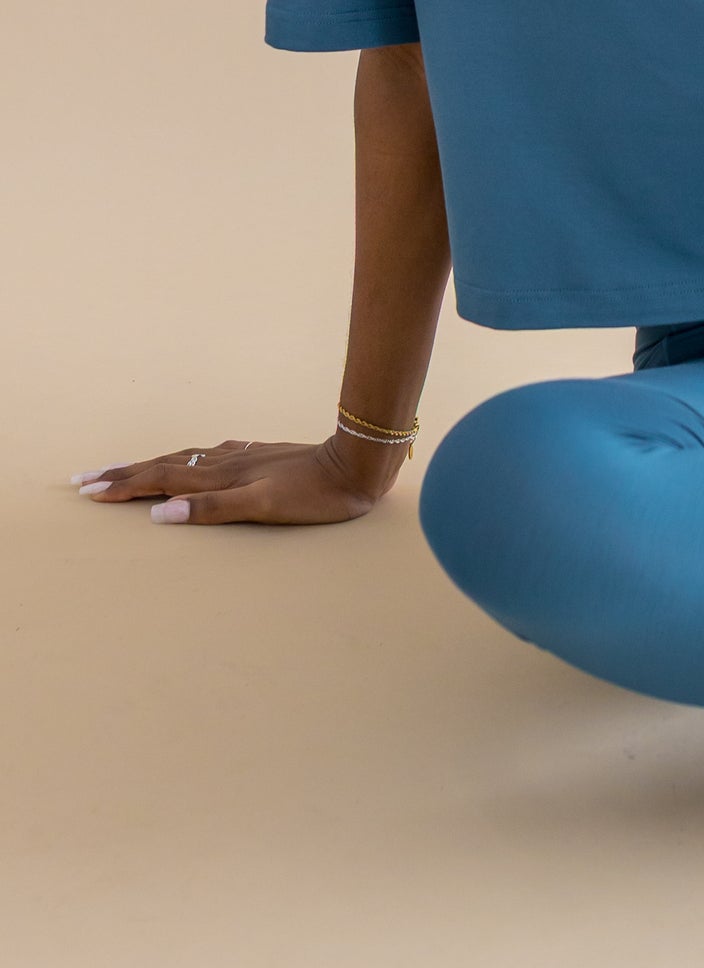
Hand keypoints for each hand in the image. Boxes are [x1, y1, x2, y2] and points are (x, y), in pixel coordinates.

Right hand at [69, 433, 403, 524]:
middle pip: (164, 464)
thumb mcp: (263, 507)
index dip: (124, 485)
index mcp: (221, 476)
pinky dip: (189, 459)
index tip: (88, 491)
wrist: (355, 464)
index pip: (160, 479)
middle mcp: (225, 462)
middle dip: (123, 473)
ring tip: (126, 468)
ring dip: (151, 464)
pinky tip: (197, 457)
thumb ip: (213, 510)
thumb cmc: (313, 495)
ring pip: (185, 458)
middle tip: (85, 478)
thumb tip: (160, 513)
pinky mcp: (260, 456)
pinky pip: (211, 455)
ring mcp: (243, 456)